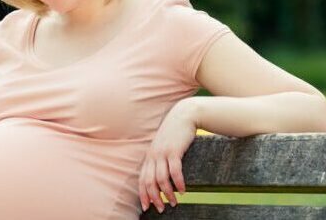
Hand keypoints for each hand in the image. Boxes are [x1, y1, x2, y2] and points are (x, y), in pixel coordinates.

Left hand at [138, 99, 196, 213]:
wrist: (183, 115)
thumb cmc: (174, 133)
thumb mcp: (163, 146)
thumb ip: (160, 159)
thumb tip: (161, 178)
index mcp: (149, 156)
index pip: (142, 179)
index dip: (143, 194)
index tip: (146, 207)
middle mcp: (153, 155)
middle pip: (149, 182)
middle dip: (154, 198)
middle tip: (161, 209)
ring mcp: (163, 153)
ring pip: (161, 179)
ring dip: (167, 194)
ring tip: (174, 202)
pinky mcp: (174, 150)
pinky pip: (174, 171)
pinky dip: (178, 183)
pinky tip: (183, 190)